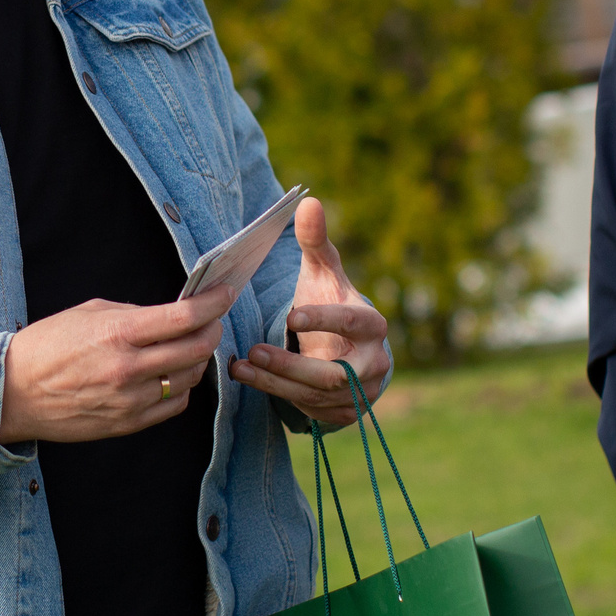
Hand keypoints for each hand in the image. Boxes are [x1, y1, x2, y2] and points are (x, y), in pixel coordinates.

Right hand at [0, 286, 235, 443]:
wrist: (13, 393)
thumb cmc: (46, 346)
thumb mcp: (87, 313)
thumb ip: (132, 312)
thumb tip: (169, 314)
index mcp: (118, 332)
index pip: (183, 317)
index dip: (213, 303)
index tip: (225, 293)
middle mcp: (129, 368)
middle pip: (196, 348)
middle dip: (213, 329)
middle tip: (213, 320)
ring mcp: (130, 399)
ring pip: (189, 378)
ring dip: (198, 359)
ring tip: (190, 346)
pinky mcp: (128, 423)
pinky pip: (174, 405)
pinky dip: (181, 387)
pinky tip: (172, 375)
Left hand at [229, 199, 391, 428]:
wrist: (350, 349)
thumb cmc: (332, 302)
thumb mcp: (324, 272)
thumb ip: (315, 241)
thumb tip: (308, 201)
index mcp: (373, 324)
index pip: (354, 322)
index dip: (325, 319)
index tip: (292, 316)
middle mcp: (374, 363)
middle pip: (335, 373)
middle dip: (293, 365)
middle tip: (255, 350)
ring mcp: (361, 393)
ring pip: (316, 395)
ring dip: (275, 382)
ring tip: (241, 365)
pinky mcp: (343, 413)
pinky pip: (309, 410)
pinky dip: (276, 396)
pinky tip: (248, 378)